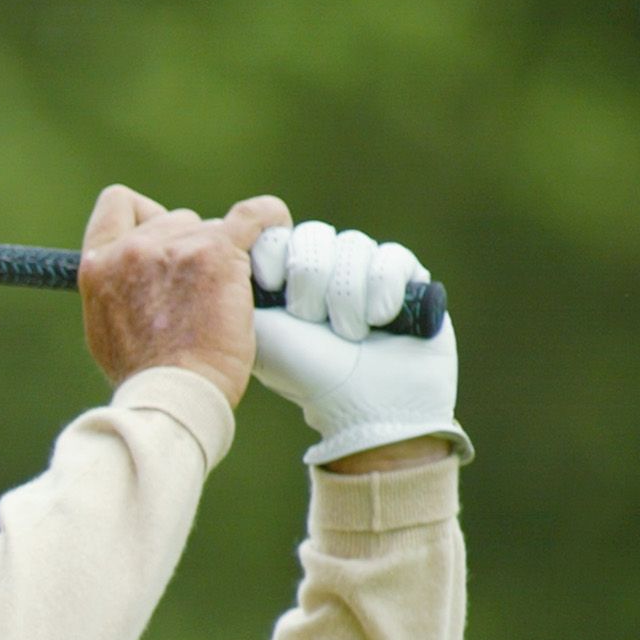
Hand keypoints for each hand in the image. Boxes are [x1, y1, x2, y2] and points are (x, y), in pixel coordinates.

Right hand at [79, 187, 293, 404]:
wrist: (172, 394)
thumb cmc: (145, 376)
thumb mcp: (104, 326)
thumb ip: (116, 290)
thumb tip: (137, 279)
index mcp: (97, 264)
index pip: (119, 204)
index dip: (147, 216)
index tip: (165, 242)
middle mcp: (132, 247)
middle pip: (174, 218)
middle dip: (190, 247)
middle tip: (202, 290)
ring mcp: (174, 247)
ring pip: (211, 227)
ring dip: (221, 253)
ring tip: (226, 296)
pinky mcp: (216, 252)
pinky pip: (254, 216)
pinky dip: (268, 220)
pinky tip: (275, 231)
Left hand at [249, 222, 470, 468]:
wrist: (363, 406)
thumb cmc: (304, 372)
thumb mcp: (257, 329)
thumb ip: (237, 285)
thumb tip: (230, 242)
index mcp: (286, 277)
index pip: (278, 232)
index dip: (275, 254)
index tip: (271, 287)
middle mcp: (327, 268)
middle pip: (316, 235)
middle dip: (311, 281)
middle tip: (311, 321)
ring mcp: (368, 270)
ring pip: (354, 245)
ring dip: (347, 297)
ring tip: (350, 334)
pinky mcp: (408, 277)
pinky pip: (393, 257)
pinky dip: (383, 293)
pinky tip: (382, 322)